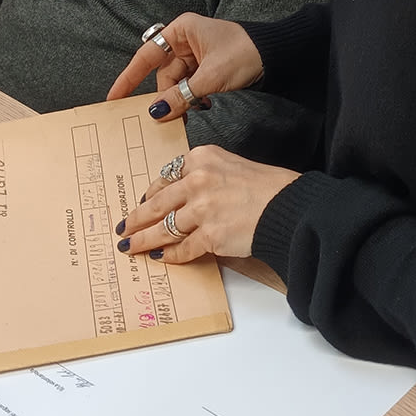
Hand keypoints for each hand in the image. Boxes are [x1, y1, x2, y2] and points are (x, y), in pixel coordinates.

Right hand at [107, 14, 264, 119]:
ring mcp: (196, 54)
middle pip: (164, 74)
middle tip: (165, 118)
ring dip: (181, 100)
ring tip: (189, 113)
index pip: (146, 56)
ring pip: (177, 83)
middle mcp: (185, 40)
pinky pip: (190, 86)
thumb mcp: (210, 77)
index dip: (128, 78)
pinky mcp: (207, 67)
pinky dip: (191, 98)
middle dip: (166, 96)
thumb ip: (181, 95)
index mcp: (181, 31)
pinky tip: (200, 107)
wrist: (278, 55)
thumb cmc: (246, 53)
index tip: (114, 97)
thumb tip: (156, 111)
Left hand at [117, 145, 298, 263]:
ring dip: (145, 241)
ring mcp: (202, 209)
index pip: (165, 178)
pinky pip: (183, 248)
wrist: (291, 207)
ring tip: (133, 248)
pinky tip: (163, 257)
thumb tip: (180, 198)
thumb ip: (204, 175)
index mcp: (201, 158)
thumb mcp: (232, 165)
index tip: (142, 205)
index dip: (149, 196)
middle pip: (156, 205)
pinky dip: (171, 255)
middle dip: (136, 221)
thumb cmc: (269, 187)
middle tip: (124, 229)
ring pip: (163, 229)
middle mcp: (197, 180)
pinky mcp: (210, 235)